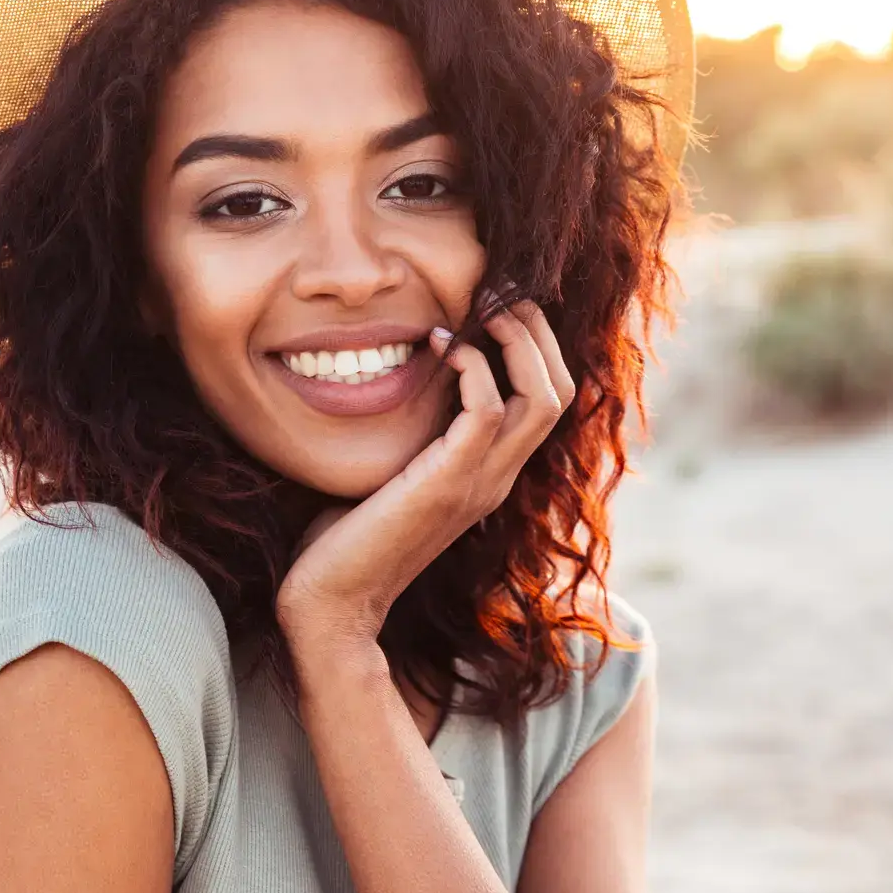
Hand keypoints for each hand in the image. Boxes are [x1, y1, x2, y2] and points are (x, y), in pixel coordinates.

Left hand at [276, 293, 577, 648]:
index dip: (534, 346)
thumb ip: (410, 433)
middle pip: (562, 390)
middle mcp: (498, 478)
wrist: (330, 601)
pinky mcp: (449, 483)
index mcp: (490, 474)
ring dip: (517, 339)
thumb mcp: (390, 472)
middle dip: (537, 330)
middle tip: (498, 291)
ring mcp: (480, 483)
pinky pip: (490, 410)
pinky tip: (440, 348)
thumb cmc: (344, 538)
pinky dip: (474, 368)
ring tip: (483, 307)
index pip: (549, 400)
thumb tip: (395, 375)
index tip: (492, 306)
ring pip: (544, 397)